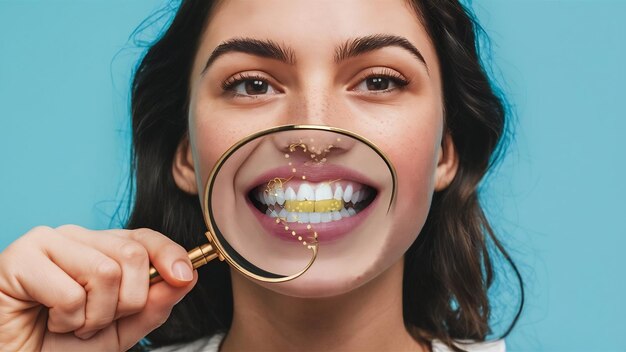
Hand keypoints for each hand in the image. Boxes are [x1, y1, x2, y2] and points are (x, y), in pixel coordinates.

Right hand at [0, 225, 196, 350]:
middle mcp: (78, 237)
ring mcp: (48, 242)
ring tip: (72, 322)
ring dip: (94, 315)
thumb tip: (187, 276)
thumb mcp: (122, 328)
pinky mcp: (21, 257)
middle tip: (96, 320)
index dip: (169, 255)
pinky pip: (71, 292)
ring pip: (105, 272)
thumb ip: (154, 304)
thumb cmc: (62, 344)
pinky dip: (67, 319)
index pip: (145, 238)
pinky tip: (48, 318)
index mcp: (101, 248)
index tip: (183, 276)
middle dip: (125, 303)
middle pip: (132, 255)